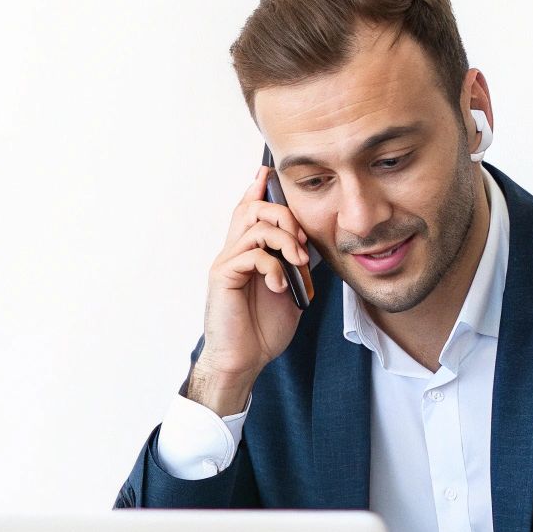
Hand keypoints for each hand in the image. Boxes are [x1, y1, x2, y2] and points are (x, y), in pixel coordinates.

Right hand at [187, 164, 311, 415]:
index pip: (249, 210)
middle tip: (303, 240)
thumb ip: (293, 265)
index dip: (257, 187)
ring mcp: (226, 263)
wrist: (243, 360)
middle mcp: (234, 252)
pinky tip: (281, 286)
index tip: (267, 171)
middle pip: (252, 208)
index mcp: (248, 253)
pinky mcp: (223, 276)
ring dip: (285, 239)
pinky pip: (252, 254)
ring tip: (298, 263)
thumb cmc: (263, 329)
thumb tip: (309, 245)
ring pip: (254, 225)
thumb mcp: (289, 290)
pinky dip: (274, 266)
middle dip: (284, 214)